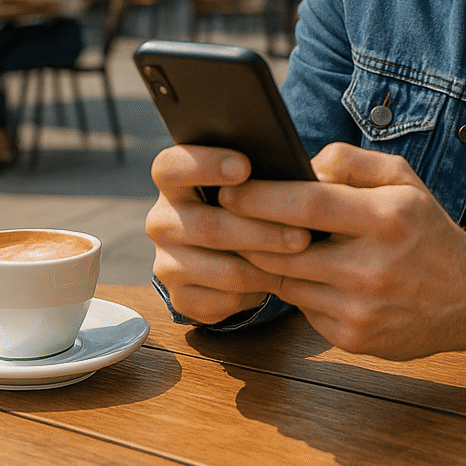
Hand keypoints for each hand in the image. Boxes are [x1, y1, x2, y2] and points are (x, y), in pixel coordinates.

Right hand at [145, 145, 312, 325]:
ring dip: (267, 265)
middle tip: (303, 235)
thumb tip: (295, 173)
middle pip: (208, 227)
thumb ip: (256, 172)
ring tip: (301, 258)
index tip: (245, 166)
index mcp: (172, 182)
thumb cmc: (245, 203)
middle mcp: (162, 222)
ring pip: (225, 270)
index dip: (205, 165)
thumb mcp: (245, 181)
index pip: (171, 167)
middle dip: (261, 231)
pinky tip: (277, 279)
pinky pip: (225, 300)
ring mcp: (167, 263)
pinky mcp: (182, 298)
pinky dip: (257, 293)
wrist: (227, 253)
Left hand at [226, 143, 465, 361]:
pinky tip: (298, 274)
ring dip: (264, 262)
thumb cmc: (427, 229)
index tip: (229, 189)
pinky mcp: (354, 338)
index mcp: (388, 218)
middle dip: (246, 232)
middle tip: (222, 217)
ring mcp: (363, 308)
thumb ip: (353, 161)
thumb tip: (301, 164)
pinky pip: (303, 310)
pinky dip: (295, 290)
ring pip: (287, 282)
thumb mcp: (404, 180)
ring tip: (251, 241)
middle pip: (285, 250)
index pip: (309, 206)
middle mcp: (374, 266)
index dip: (261, 198)